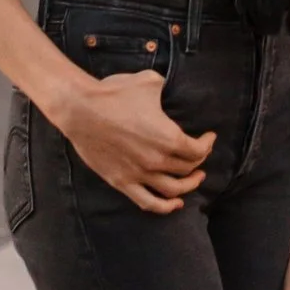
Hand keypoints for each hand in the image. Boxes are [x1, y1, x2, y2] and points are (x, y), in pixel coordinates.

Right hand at [56, 68, 212, 213]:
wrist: (80, 109)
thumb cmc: (114, 94)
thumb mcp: (149, 82)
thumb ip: (166, 87)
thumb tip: (170, 86)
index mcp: (168, 137)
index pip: (198, 150)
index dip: (207, 144)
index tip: (209, 138)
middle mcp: (157, 160)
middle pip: (188, 169)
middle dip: (199, 162)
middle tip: (200, 155)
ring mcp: (139, 174)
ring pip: (173, 190)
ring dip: (188, 186)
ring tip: (195, 179)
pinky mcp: (121, 182)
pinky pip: (148, 202)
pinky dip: (165, 207)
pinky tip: (175, 204)